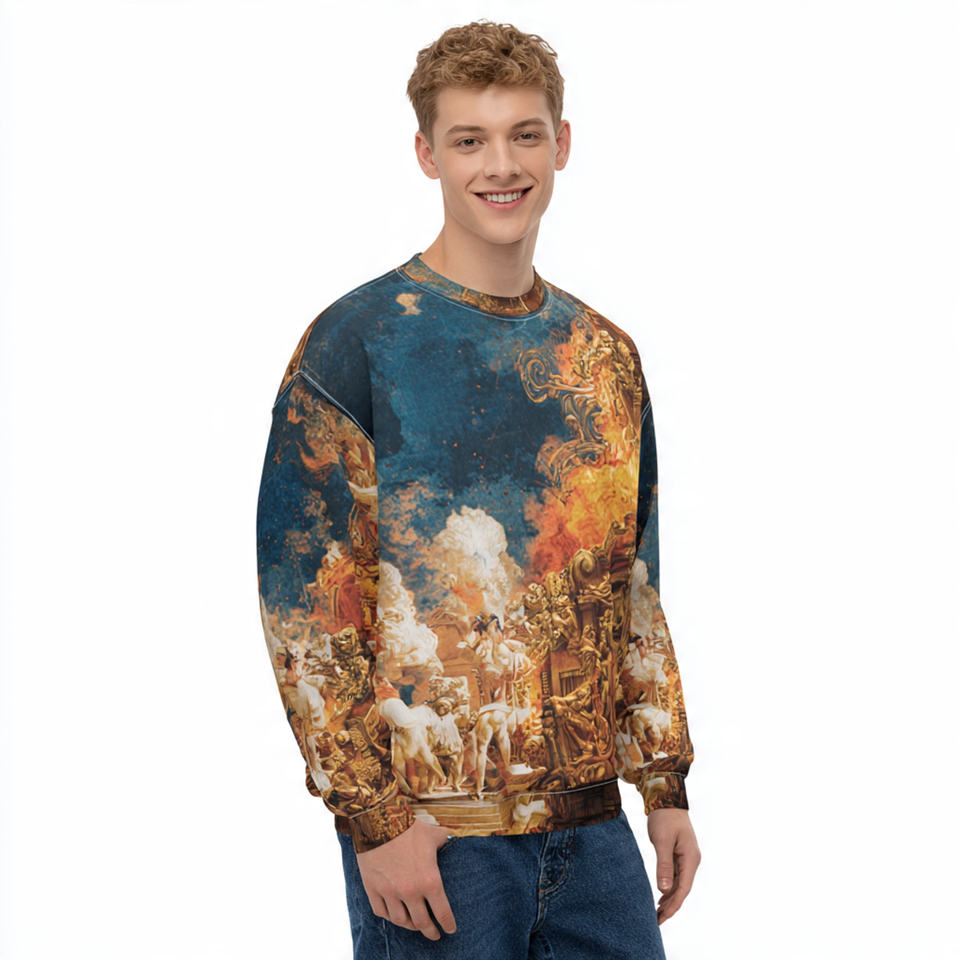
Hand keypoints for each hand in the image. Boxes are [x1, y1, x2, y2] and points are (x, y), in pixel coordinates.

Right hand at [356, 818, 456, 940]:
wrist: (379, 820)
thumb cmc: (409, 827)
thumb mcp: (434, 834)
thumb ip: (446, 841)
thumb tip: (455, 839)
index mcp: (430, 880)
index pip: (442, 912)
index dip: (448, 924)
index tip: (451, 929)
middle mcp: (410, 891)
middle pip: (422, 923)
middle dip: (430, 932)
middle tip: (435, 935)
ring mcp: (390, 892)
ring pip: (401, 921)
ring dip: (410, 926)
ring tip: (415, 925)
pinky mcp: (373, 889)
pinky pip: (381, 912)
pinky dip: (389, 916)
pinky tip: (394, 915)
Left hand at [647, 807, 699, 923]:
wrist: (666, 798)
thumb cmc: (664, 817)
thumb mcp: (662, 841)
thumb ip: (664, 865)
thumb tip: (665, 890)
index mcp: (691, 858)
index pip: (684, 889)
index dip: (673, 905)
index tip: (662, 917)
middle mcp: (692, 860)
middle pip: (683, 889)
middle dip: (671, 906)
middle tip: (657, 920)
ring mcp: (687, 858)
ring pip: (679, 884)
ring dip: (670, 899)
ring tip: (657, 913)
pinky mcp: (680, 854)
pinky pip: (676, 876)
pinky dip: (669, 888)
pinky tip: (661, 896)